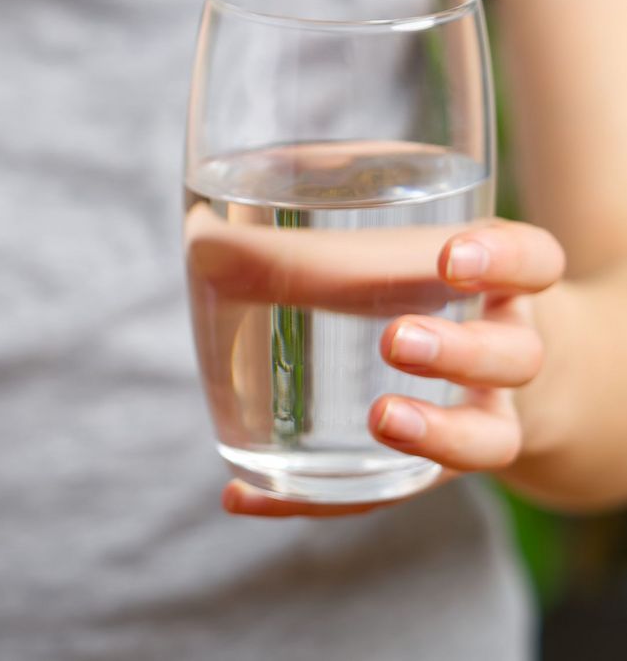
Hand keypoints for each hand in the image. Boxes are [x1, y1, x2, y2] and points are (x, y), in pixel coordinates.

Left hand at [212, 220, 565, 515]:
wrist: (499, 382)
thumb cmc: (428, 297)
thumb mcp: (410, 255)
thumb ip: (334, 235)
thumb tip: (204, 237)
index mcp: (500, 289)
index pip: (532, 263)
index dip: (503, 260)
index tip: (452, 257)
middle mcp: (506, 355)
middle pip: (513, 358)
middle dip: (460, 352)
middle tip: (396, 339)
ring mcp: (479, 419)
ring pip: (486, 438)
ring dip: (429, 432)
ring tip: (380, 417)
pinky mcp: (424, 473)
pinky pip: (376, 495)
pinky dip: (307, 501)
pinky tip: (242, 495)